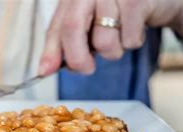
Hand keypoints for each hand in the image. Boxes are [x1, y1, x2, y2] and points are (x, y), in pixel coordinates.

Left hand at [38, 0, 182, 75]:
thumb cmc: (120, 12)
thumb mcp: (88, 24)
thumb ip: (65, 44)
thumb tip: (44, 70)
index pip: (56, 25)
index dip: (50, 51)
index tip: (44, 72)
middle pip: (72, 29)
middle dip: (78, 59)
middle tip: (87, 69)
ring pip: (103, 41)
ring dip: (113, 51)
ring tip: (121, 35)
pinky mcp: (137, 0)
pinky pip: (129, 39)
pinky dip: (133, 42)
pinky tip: (137, 27)